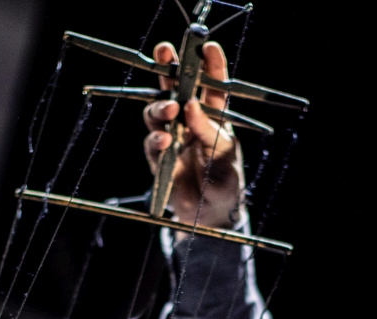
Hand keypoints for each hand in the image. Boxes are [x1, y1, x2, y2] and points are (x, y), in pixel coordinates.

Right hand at [142, 40, 244, 228]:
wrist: (211, 215)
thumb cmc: (224, 180)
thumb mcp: (223, 153)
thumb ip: (208, 130)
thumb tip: (191, 105)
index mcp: (213, 115)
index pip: (211, 84)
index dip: (210, 63)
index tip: (207, 45)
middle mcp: (189, 121)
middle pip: (175, 87)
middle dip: (168, 66)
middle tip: (164, 51)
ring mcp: (172, 137)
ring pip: (158, 111)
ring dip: (161, 105)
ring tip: (170, 109)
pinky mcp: (159, 157)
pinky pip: (152, 143)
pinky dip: (156, 139)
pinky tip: (164, 139)